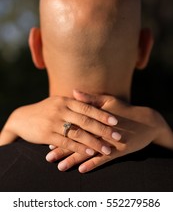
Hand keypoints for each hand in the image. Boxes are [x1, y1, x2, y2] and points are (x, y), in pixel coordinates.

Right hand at [0, 96, 120, 156]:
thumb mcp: (58, 102)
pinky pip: (66, 142)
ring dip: (94, 142)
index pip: (87, 107)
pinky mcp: (47, 135)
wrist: (22, 118)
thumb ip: (73, 101)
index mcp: (66, 101)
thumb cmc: (44, 110)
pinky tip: (89, 152)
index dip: (102, 114)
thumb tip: (88, 100)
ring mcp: (54, 122)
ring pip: (78, 133)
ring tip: (107, 149)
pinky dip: (79, 148)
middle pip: (86, 120)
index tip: (115, 121)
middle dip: (103, 129)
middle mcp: (61, 110)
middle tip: (117, 136)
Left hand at [46, 90, 172, 172]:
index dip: (62, 133)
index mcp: (96, 117)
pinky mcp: (118, 150)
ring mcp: (110, 141)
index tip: (48, 139)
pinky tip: (81, 170)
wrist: (145, 121)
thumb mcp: (108, 101)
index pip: (75, 126)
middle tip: (48, 157)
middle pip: (78, 141)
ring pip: (88, 152)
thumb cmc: (124, 110)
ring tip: (60, 167)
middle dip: (63, 150)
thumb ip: (90, 99)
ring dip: (73, 160)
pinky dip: (92, 164)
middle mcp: (101, 130)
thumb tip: (73, 92)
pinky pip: (103, 159)